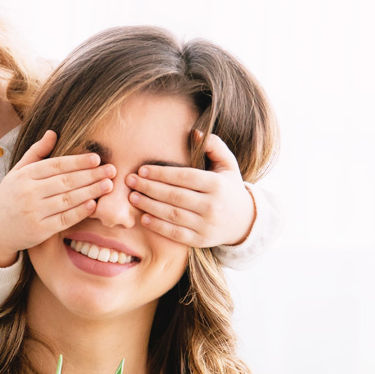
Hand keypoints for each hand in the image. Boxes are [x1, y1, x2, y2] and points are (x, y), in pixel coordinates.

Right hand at [0, 131, 115, 266]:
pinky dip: (79, 212)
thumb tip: (53, 132)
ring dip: (90, 192)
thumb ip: (36, 153)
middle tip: (111, 170)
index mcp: (24, 175)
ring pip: (67, 199)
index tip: (97, 158)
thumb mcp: (17, 173)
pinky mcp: (39, 230)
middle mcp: (28, 192)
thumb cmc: (9, 198)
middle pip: (65, 181)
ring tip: (108, 185)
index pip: (56, 165)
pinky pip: (64, 219)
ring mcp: (33, 212)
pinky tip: (93, 204)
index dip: (78, 161)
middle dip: (91, 175)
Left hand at [125, 132, 254, 247]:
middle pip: (175, 196)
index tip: (142, 169)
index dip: (161, 173)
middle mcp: (212, 206)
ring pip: (172, 215)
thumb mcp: (228, 165)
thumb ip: (214, 146)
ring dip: (149, 206)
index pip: (184, 177)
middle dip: (149, 188)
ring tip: (132, 197)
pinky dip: (158, 227)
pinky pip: (176, 234)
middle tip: (130, 181)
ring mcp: (206, 225)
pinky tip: (143, 218)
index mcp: (217, 185)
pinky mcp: (200, 240)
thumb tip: (196, 132)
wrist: (244, 221)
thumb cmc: (229, 188)